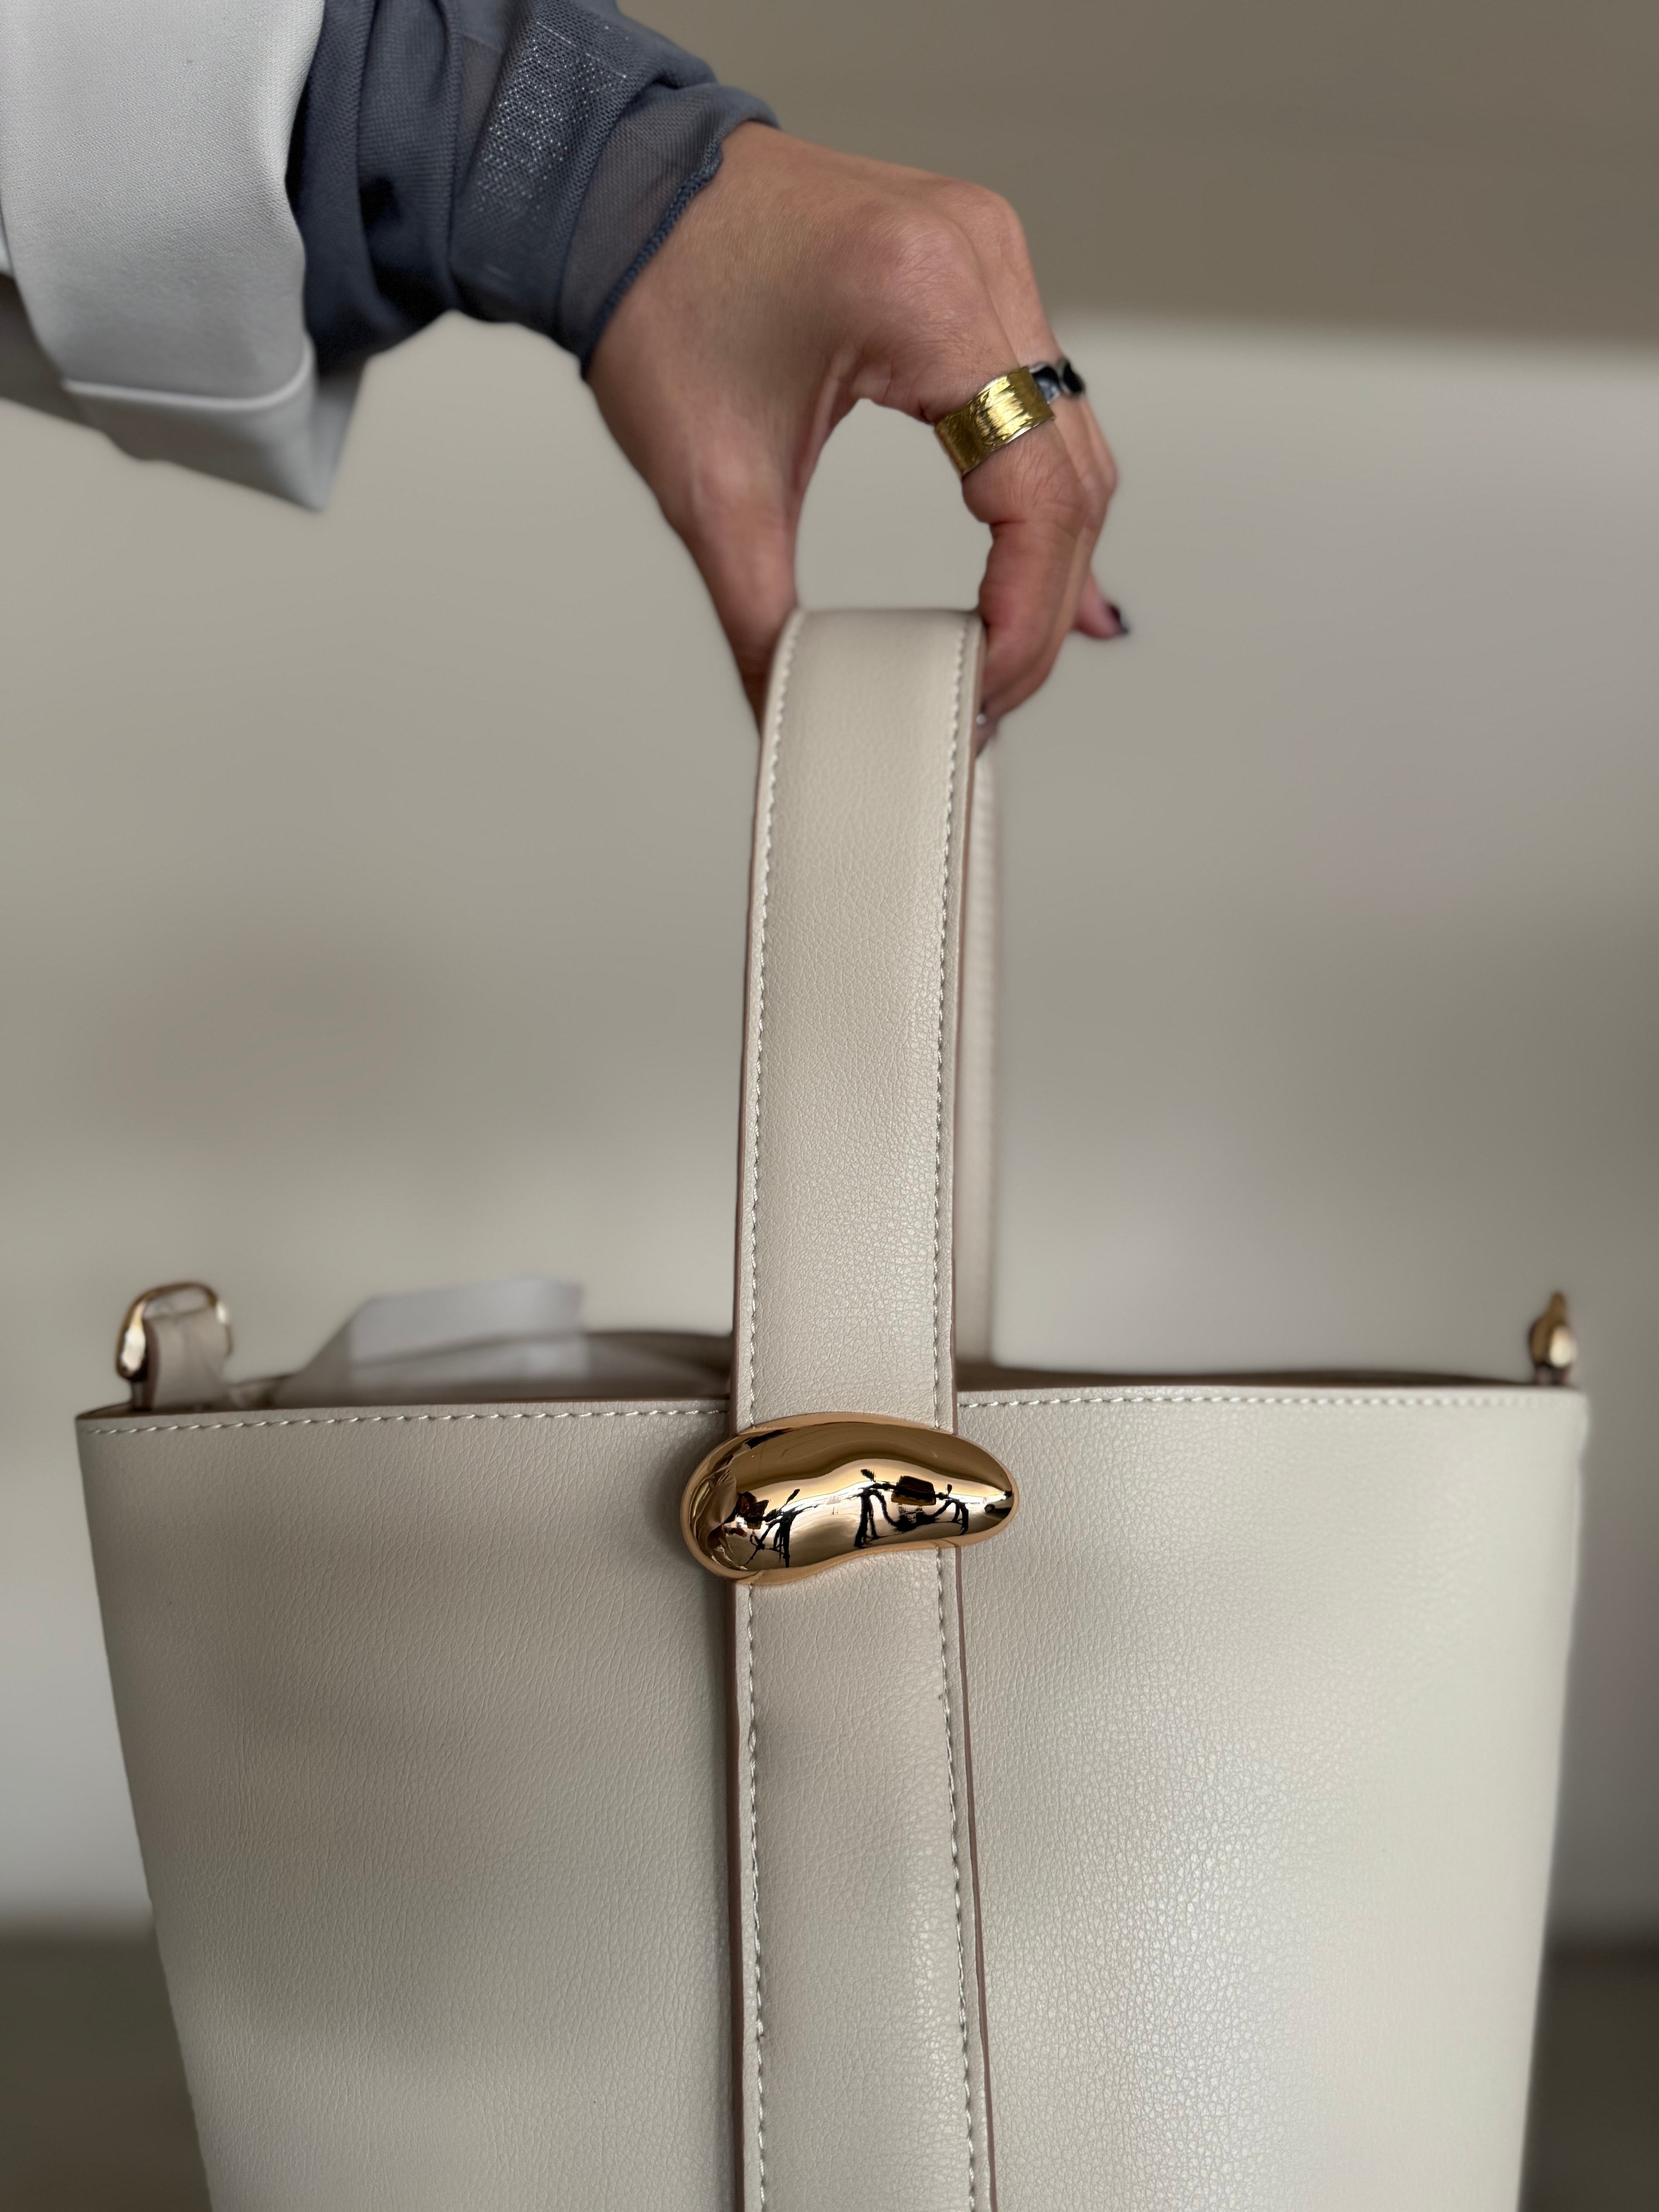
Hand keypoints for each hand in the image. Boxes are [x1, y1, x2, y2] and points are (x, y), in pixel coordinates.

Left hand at [587, 125, 1120, 723]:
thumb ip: (762, 618)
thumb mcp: (709, 485)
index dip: (1025, 616)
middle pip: (1072, 477)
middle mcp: (981, 257)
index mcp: (924, 297)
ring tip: (1001, 651)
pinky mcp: (977, 266)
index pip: (1037, 493)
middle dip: (1038, 607)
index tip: (984, 692)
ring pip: (1071, 443)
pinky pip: (1044, 400)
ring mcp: (990, 252)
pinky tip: (1045, 574)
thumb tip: (792, 714)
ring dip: (1049, 558)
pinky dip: (1040, 493)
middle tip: (987, 696)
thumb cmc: (654, 297)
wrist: (621, 193)